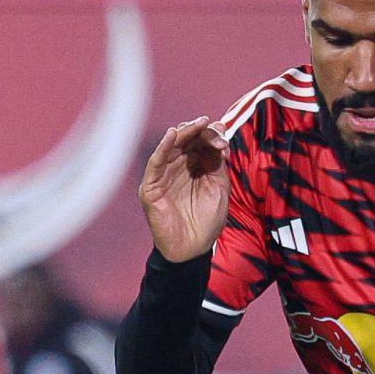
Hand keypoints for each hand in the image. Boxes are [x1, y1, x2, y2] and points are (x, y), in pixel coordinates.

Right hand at [138, 117, 229, 261]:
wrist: (193, 249)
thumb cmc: (206, 221)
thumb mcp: (218, 188)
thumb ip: (217, 164)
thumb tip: (219, 138)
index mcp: (193, 167)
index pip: (200, 143)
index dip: (211, 135)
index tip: (223, 133)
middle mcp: (177, 168)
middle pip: (186, 140)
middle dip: (199, 131)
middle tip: (212, 127)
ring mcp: (163, 176)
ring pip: (171, 146)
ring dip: (184, 133)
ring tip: (198, 124)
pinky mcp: (151, 187)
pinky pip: (155, 162)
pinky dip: (163, 147)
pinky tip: (173, 134)